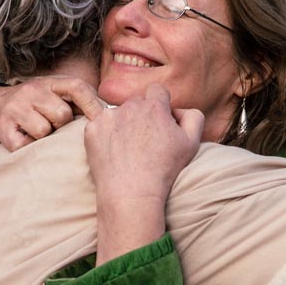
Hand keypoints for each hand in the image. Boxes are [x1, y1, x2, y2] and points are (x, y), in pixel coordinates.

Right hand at [0, 77, 105, 150]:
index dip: (93, 103)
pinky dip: (29, 147)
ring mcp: (16, 108)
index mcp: (48, 82)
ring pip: (44, 130)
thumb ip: (76, 100)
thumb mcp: (51, 94)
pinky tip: (24, 140)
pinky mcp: (4, 128)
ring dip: (45, 137)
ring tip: (37, 132)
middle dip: (63, 126)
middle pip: (62, 114)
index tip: (104, 120)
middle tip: (53, 126)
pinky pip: (26, 145)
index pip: (76, 86)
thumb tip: (110, 114)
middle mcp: (31, 91)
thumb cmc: (31, 105)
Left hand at [84, 84, 203, 202]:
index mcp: (154, 106)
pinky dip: (105, 135)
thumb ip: (193, 117)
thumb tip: (180, 109)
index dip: (160, 105)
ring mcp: (108, 117)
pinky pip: (99, 125)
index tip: (159, 122)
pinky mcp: (91, 130)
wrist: (131, 193)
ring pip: (117, 112)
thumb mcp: (191, 144)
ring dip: (123, 123)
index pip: (158, 91)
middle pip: (137, 102)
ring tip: (128, 149)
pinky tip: (114, 152)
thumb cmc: (164, 170)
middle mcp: (130, 106)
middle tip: (144, 140)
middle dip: (141, 115)